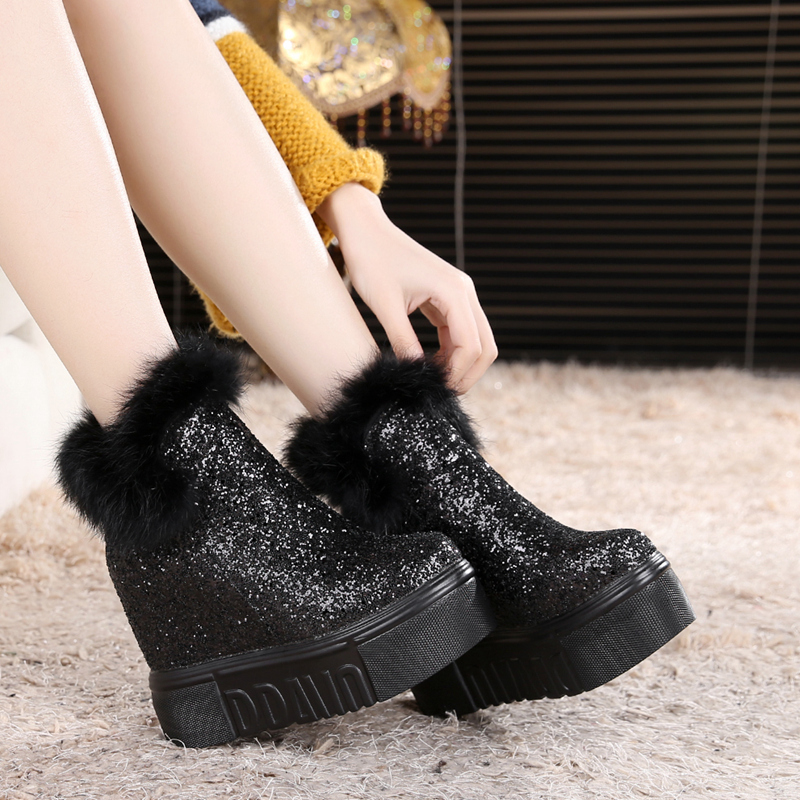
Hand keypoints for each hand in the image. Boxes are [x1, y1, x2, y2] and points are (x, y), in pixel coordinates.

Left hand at [317, 183, 496, 392]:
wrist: (366, 231)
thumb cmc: (372, 261)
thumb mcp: (385, 306)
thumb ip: (403, 340)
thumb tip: (415, 373)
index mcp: (454, 291)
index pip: (471, 345)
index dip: (457, 373)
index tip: (435, 389)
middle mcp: (464, 292)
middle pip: (484, 346)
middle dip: (467, 374)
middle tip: (441, 392)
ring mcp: (458, 294)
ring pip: (476, 340)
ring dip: (460, 364)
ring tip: (433, 381)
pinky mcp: (448, 298)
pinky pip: (460, 332)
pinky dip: (451, 352)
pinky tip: (430, 364)